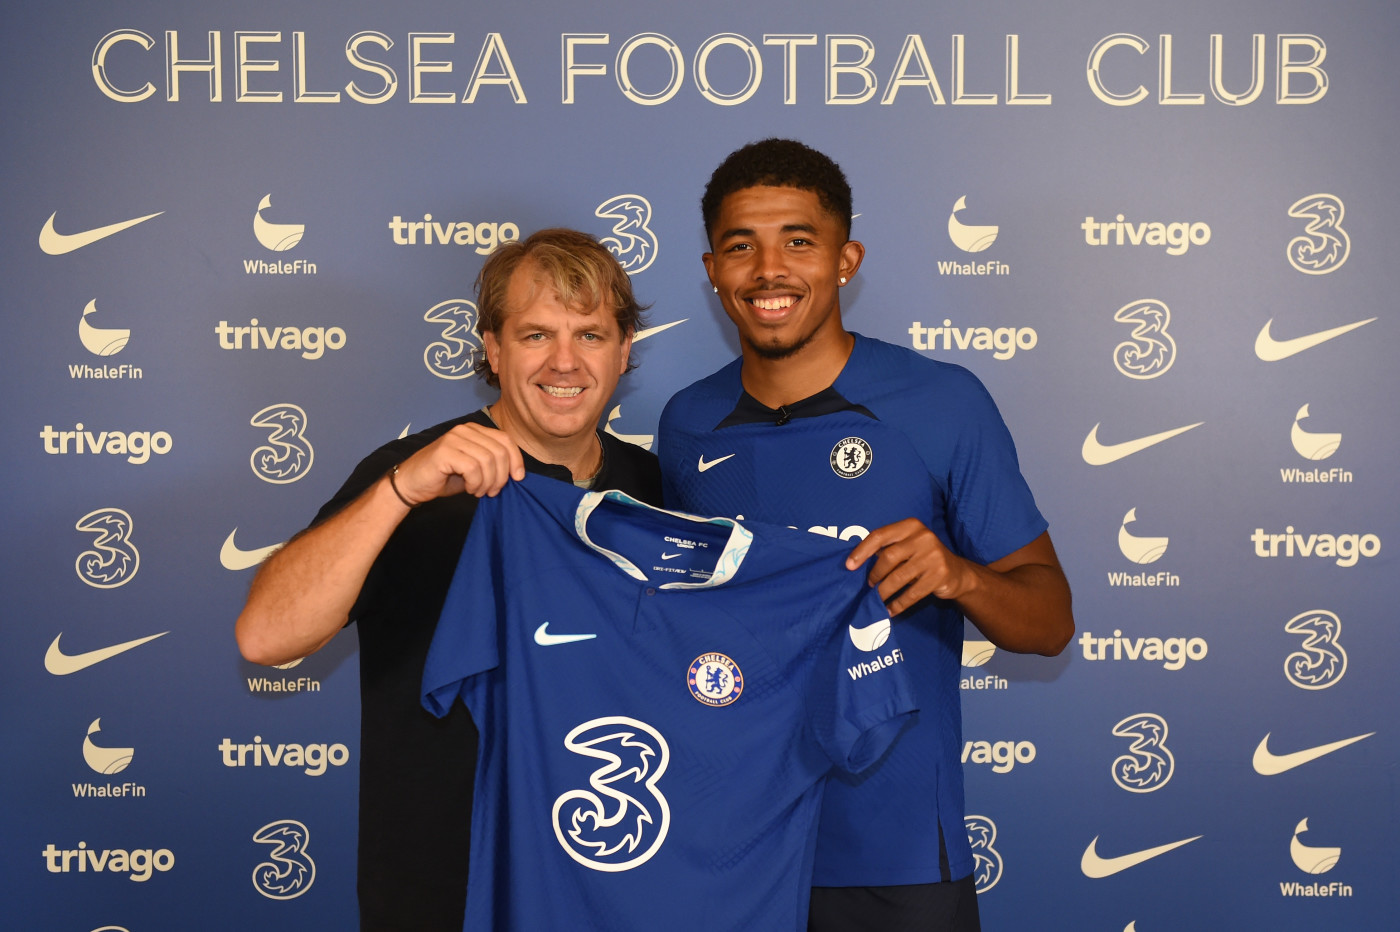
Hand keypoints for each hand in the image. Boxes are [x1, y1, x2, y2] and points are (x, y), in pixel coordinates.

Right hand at [391, 423, 525, 503]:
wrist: (412, 484)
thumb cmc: (444, 478)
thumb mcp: (475, 469)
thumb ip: (492, 464)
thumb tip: (517, 472)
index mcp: (474, 430)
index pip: (505, 439)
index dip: (516, 459)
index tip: (518, 478)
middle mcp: (465, 430)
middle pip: (499, 451)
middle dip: (501, 476)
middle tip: (492, 491)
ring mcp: (454, 438)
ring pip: (488, 460)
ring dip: (488, 482)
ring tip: (479, 492)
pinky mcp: (445, 451)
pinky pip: (473, 468)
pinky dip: (476, 483)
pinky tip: (470, 489)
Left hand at [845, 518, 971, 614]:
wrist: (957, 573)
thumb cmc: (923, 558)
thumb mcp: (908, 546)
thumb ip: (888, 549)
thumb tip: (857, 564)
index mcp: (911, 525)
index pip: (879, 535)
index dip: (862, 551)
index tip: (849, 566)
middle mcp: (923, 537)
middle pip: (888, 557)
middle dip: (874, 574)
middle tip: (868, 586)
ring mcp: (934, 555)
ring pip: (899, 577)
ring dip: (883, 591)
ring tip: (876, 599)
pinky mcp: (940, 575)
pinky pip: (912, 593)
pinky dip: (898, 604)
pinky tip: (890, 610)